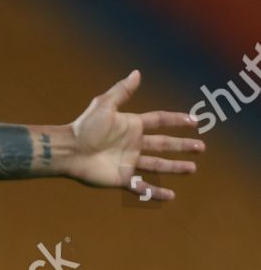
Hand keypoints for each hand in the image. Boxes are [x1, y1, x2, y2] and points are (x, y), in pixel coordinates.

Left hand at [65, 71, 202, 199]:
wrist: (69, 151)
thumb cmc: (84, 127)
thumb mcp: (104, 105)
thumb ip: (122, 91)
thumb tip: (137, 72)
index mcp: (131, 126)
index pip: (160, 121)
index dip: (176, 121)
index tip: (195, 121)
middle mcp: (132, 144)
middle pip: (163, 145)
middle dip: (182, 146)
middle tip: (201, 147)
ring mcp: (128, 162)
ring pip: (158, 166)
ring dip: (175, 167)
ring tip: (192, 169)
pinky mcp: (122, 178)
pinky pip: (143, 187)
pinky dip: (156, 193)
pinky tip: (171, 196)